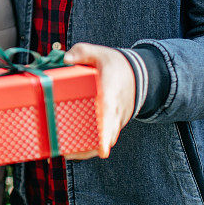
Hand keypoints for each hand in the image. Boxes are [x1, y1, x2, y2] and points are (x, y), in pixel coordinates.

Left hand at [62, 43, 135, 159]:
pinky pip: (104, 139)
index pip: (110, 112)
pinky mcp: (113, 125)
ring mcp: (116, 120)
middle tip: (67, 152)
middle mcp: (116, 110)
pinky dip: (90, 147)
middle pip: (107, 134)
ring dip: (87, 150)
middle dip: (90, 146)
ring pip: (104, 140)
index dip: (105, 130)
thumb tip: (66, 59)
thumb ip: (82, 52)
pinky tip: (71, 150)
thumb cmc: (115, 65)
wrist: (139, 75)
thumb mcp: (99, 52)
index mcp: (112, 92)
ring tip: (64, 152)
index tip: (102, 149)